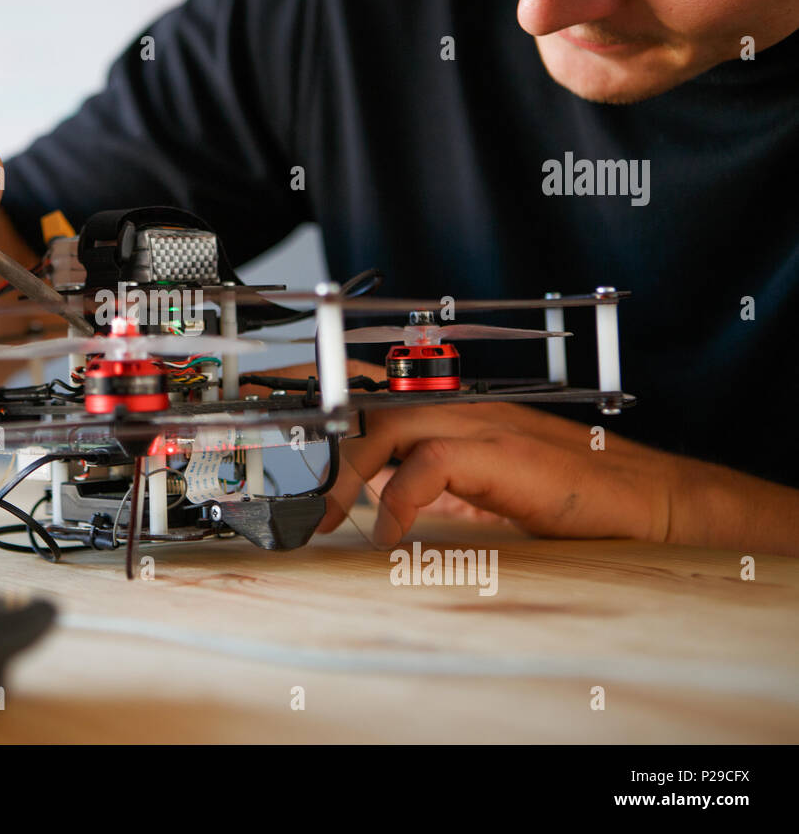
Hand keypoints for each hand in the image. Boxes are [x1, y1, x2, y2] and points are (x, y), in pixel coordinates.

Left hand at [322, 400, 676, 547]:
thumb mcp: (482, 487)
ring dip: (348, 473)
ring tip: (328, 518)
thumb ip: (433, 485)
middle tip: (295, 493)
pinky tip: (392, 534)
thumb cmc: (565, 496)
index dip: (319, 390)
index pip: (375, 387)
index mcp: (455, 412)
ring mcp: (485, 425)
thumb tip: (379, 502)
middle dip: (321, 441)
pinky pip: (432, 462)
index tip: (273, 407)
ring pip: (391, 424)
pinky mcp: (505, 454)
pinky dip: (401, 499)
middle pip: (369, 404)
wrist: (647, 501)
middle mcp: (464, 408)